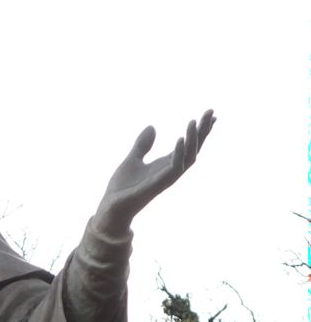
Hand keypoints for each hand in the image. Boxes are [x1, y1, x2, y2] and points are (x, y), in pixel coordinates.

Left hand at [95, 110, 215, 235]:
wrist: (110, 208)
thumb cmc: (122, 188)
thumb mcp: (133, 159)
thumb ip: (143, 144)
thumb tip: (152, 127)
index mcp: (165, 165)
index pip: (189, 146)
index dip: (200, 131)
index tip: (210, 115)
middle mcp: (169, 172)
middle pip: (194, 150)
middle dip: (203, 132)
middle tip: (210, 112)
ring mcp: (165, 179)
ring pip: (188, 158)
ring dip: (193, 140)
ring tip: (194, 121)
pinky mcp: (157, 185)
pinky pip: (174, 169)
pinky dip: (178, 153)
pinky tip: (180, 138)